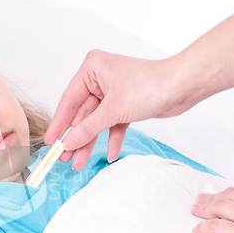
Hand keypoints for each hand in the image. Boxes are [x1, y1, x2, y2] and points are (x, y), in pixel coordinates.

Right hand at [44, 50, 191, 169]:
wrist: (183, 87)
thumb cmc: (150, 86)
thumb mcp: (113, 110)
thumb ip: (87, 128)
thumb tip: (67, 143)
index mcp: (92, 69)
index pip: (69, 101)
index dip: (59, 124)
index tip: (50, 142)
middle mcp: (100, 78)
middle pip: (82, 114)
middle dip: (75, 138)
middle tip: (63, 159)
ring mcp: (112, 92)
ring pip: (96, 122)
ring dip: (90, 142)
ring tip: (78, 163)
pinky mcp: (125, 104)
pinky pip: (112, 124)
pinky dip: (111, 138)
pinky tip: (109, 154)